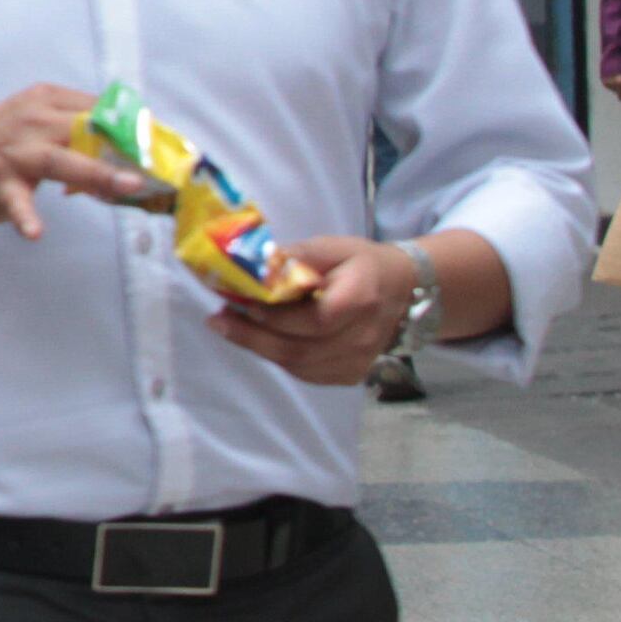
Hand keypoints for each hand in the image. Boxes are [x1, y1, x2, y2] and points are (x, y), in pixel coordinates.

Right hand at [0, 83, 170, 239]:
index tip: (169, 150)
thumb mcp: (39, 127)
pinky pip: (15, 199)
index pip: (102, 109)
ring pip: (60, 159)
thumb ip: (80, 140)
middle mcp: (32, 118)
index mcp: (48, 99)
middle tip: (160, 169)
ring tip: (124, 187)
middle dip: (125, 150)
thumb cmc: (1, 144)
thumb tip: (133, 164)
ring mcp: (13, 149)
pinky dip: (25, 215)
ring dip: (95, 174)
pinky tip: (34, 232)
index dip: (137, 130)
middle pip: (88, 130)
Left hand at [211, 236, 418, 385]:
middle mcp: (363, 338)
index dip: (276, 318)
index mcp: (361, 300)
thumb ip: (298, 256)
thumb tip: (259, 264)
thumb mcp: (333, 247)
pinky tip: (257, 339)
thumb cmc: (362, 264)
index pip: (315, 320)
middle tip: (218, 320)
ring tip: (229, 327)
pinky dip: (277, 357)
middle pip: (301, 349)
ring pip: (299, 365)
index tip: (242, 304)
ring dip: (259, 347)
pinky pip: (306, 372)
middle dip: (253, 336)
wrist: (403, 291)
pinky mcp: (350, 374)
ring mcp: (359, 361)